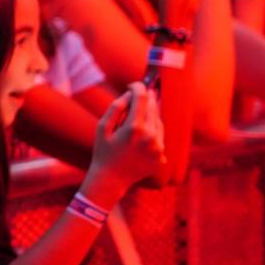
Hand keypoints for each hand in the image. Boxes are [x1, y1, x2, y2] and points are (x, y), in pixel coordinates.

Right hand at [83, 82, 165, 206]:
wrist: (111, 180)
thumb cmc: (103, 152)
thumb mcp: (103, 127)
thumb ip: (116, 107)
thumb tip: (130, 94)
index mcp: (134, 127)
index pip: (142, 98)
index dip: (138, 87)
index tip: (134, 84)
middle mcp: (150, 137)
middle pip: (153, 108)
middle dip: (147, 99)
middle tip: (141, 93)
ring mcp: (158, 149)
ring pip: (159, 122)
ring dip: (150, 116)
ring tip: (139, 117)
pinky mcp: (162, 158)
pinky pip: (160, 138)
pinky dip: (153, 133)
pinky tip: (141, 136)